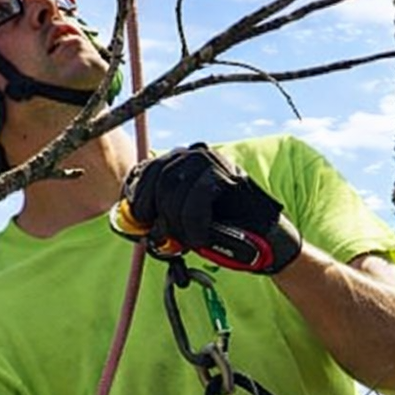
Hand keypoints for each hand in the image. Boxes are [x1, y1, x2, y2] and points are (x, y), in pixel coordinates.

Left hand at [115, 143, 300, 273]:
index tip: (141, 221)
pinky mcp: (226, 174)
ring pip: (174, 189)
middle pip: (158, 178)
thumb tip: (131, 217)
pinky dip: (194, 224)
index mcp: (182, 161)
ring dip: (177, 223)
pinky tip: (200, 238)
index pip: (146, 169)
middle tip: (165, 238)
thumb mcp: (181, 220)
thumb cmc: (221, 231)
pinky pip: (196, 199)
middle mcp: (194, 153)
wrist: (264, 240)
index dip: (138, 197)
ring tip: (190, 240)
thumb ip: (160, 212)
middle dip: (158, 213)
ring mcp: (212, 160)